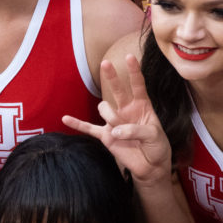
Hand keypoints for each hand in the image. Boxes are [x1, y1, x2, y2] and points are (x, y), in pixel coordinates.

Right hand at [62, 55, 170, 184]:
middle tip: (106, 63)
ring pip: (105, 109)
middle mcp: (127, 110)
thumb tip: (114, 131)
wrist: (151, 166)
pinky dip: (77, 124)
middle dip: (112, 77)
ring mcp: (114, 122)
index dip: (134, 71)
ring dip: (111, 118)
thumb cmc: (157, 146)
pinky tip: (65, 119)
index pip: (137, 85)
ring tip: (120, 132)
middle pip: (117, 89)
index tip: (129, 56)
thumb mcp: (154, 136)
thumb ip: (136, 130)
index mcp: (142, 106)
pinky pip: (89, 128)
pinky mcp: (106, 136)